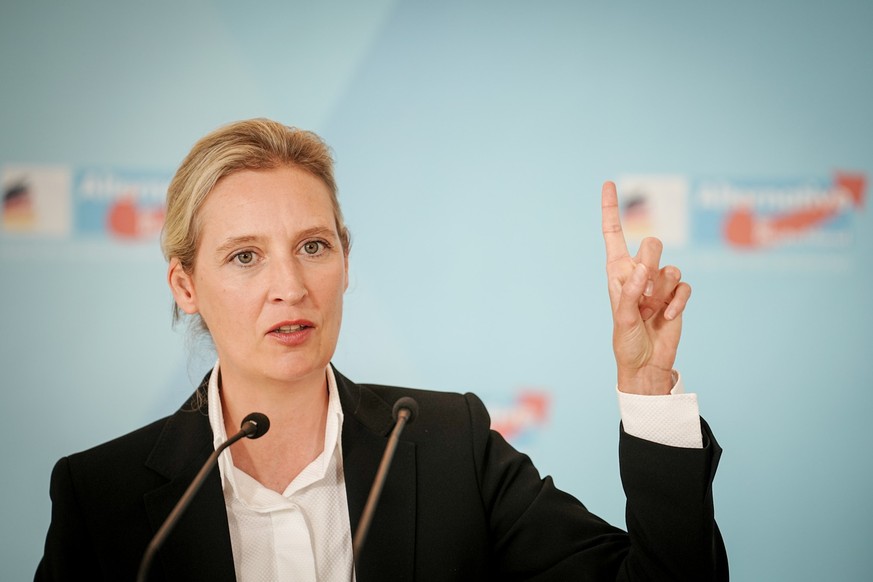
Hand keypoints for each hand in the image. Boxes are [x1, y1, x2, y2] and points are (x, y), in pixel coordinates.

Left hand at [601, 181, 690, 394]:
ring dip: (663, 290)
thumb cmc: (626, 342)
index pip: (613, 234)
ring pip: (671, 267)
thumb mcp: (621, 318)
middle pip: (652, 244)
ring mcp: (659, 285)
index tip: (608, 183)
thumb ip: (630, 292)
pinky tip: (668, 316)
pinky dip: (678, 301)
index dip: (610, 209)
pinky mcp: (677, 297)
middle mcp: (638, 273)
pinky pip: (685, 286)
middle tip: (645, 287)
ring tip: (653, 309)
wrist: (646, 364)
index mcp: (617, 272)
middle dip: (651, 261)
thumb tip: (643, 270)